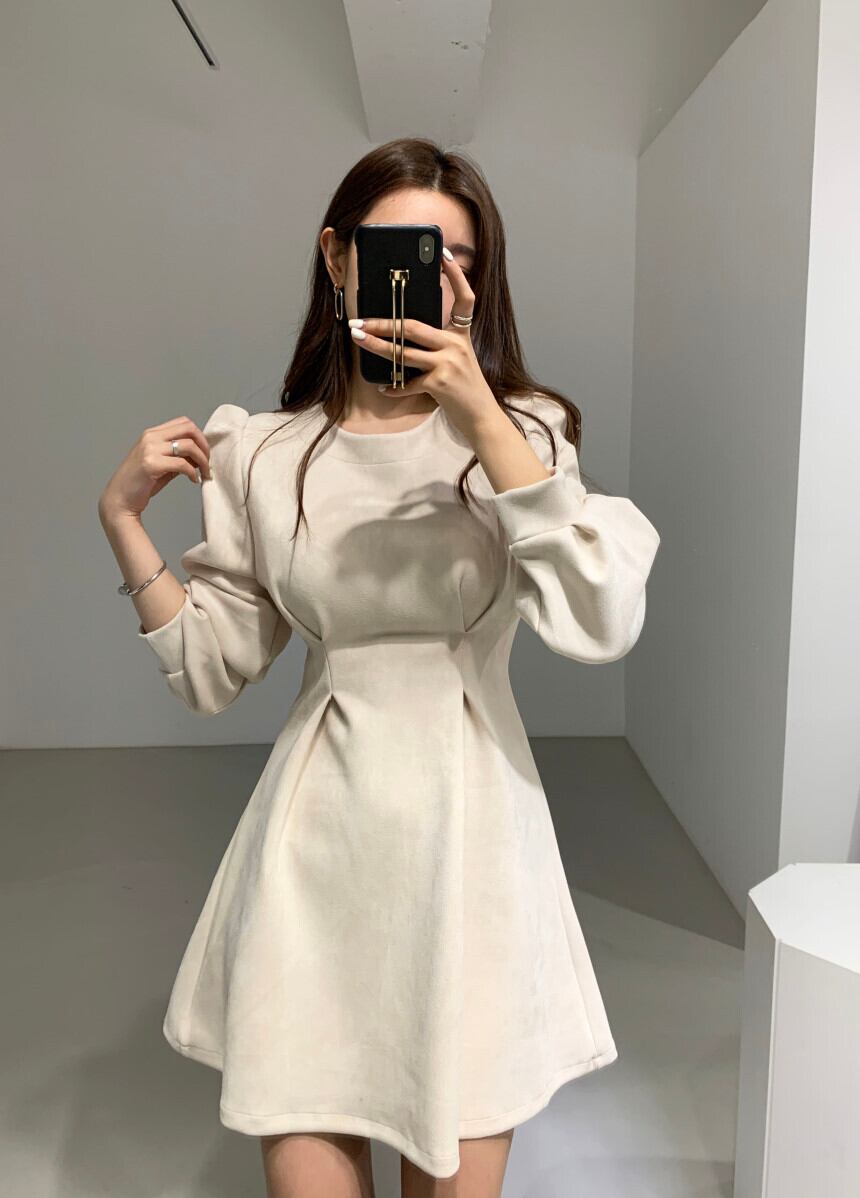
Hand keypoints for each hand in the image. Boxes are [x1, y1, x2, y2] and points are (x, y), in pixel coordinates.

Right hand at [97, 415, 211, 525]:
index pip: (183, 423)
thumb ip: (177, 456)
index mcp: (151, 434)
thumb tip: (200, 455)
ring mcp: (150, 449)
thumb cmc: (139, 483)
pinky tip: (193, 480)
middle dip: (204, 445)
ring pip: (189, 445)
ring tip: (203, 473)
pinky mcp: (151, 464)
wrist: (119, 499)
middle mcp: (150, 437)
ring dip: (202, 460)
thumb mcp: (161, 464)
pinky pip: (182, 464)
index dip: (199, 436)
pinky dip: (193, 472)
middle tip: (207, 462)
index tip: (204, 452)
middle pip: (189, 428)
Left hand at [349, 248, 498, 437]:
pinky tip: (384, 388)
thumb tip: (403, 334)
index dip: (454, 274)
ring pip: (404, 351)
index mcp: (461, 334)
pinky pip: (408, 382)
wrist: (481, 417)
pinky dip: (394, 387)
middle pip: (412, 326)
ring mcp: (449, 364)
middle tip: (360, 321)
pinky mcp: (441, 384)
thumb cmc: (464, 388)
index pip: (464, 297)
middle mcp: (456, 345)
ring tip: (358, 340)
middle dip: (382, 323)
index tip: (441, 253)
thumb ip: (438, 344)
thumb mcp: (458, 359)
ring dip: (377, 347)